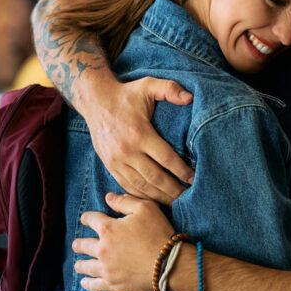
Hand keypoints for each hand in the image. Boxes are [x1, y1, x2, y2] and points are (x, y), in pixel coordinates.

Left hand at [73, 192, 175, 290]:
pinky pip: (94, 285)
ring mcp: (106, 268)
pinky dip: (87, 283)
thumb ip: (125, 201)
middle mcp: (103, 248)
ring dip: (80, 264)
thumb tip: (108, 198)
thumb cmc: (158, 233)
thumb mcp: (145, 208)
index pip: (91, 220)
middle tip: (77, 245)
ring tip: (78, 264)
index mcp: (108, 228)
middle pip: (83, 245)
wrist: (169, 263)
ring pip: (85, 266)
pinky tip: (85, 281)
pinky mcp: (113, 284)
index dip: (87, 218)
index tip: (85, 219)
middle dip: (79, 244)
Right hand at [82, 76, 194, 203]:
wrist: (95, 101)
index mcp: (139, 133)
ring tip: (176, 204)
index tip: (195, 179)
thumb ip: (170, 89)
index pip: (166, 159)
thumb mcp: (148, 85)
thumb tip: (190, 98)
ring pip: (141, 186)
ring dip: (159, 198)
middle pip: (155, 178)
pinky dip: (141, 196)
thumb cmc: (126, 94)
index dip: (182, 171)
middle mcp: (127, 150)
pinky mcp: (109, 165)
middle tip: (190, 199)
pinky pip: (127, 186)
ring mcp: (116, 161)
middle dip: (173, 190)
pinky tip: (154, 201)